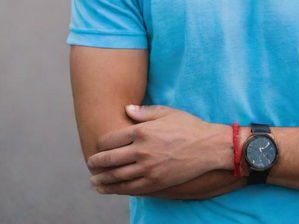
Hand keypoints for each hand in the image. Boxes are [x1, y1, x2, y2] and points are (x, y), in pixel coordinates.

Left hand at [87, 105, 230, 195]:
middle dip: (96, 163)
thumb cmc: (188, 126)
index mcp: (142, 131)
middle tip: (90, 164)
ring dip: (102, 180)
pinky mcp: (155, 182)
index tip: (97, 146)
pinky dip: (116, 190)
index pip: (110, 139)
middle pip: (109, 159)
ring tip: (94, 182)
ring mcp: (148, 168)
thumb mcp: (166, 112)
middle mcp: (141, 150)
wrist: (208, 147)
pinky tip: (108, 190)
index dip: (100, 144)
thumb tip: (126, 109)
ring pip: (116, 177)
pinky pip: (130, 188)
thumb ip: (144, 112)